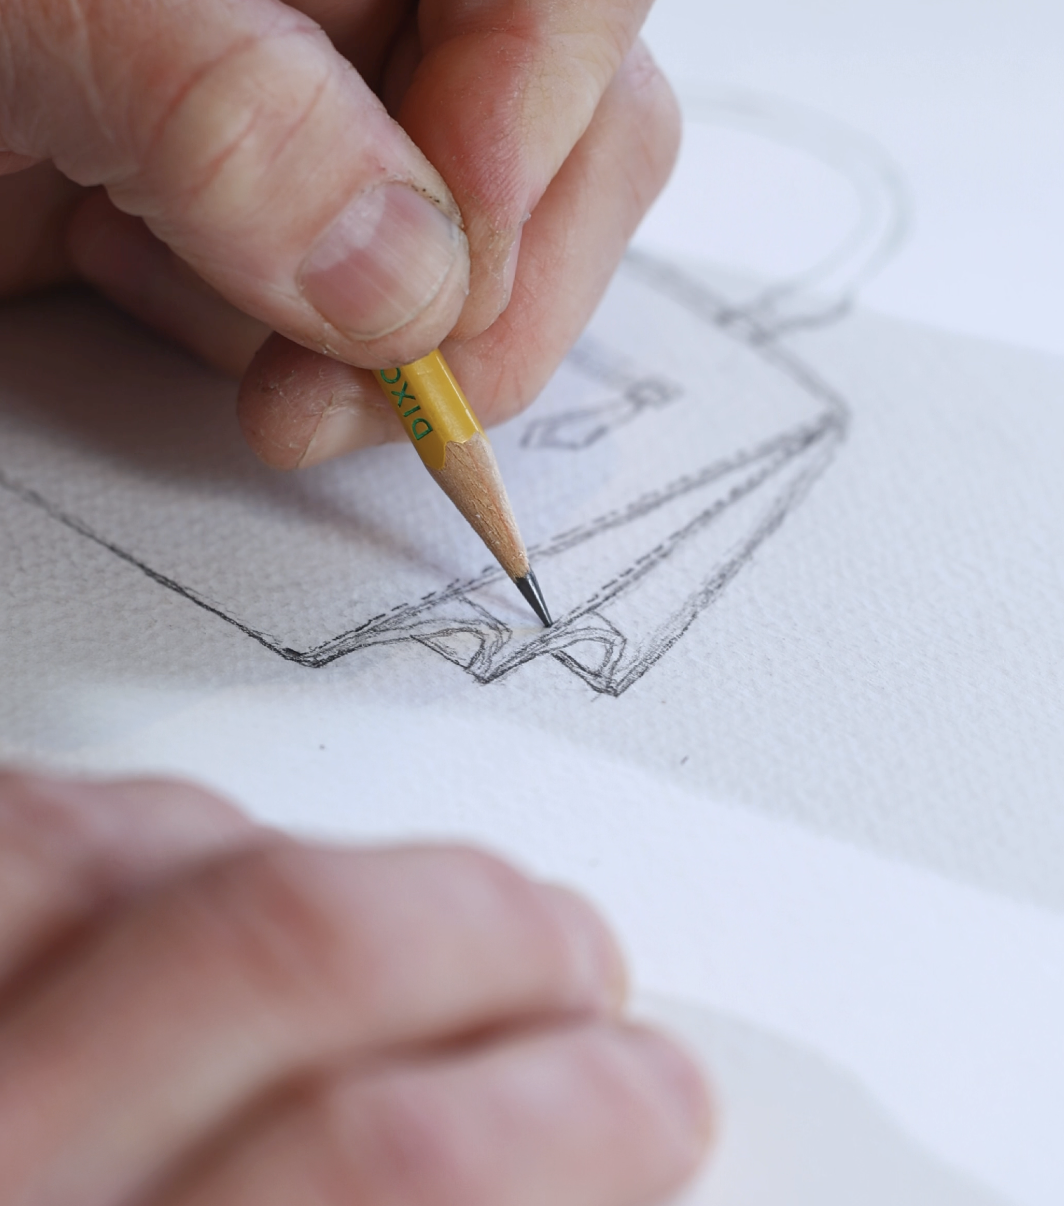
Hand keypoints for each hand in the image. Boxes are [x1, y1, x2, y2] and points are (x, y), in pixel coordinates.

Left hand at [0, 0, 686, 466]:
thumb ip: (195, 88)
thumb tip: (403, 280)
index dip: (551, 85)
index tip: (440, 230)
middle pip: (571, 108)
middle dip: (504, 271)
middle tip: (391, 381)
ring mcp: (281, 90)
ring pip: (464, 240)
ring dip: (395, 348)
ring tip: (268, 394)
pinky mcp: (214, 207)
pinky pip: (338, 309)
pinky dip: (303, 368)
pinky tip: (198, 355)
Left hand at [0, 771, 709, 1205]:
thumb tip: (545, 1177)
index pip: (380, 1172)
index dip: (569, 1121)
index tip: (653, 1101)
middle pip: (282, 949)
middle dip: (495, 938)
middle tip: (579, 968)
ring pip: (151, 846)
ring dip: (344, 872)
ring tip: (441, 914)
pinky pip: (30, 823)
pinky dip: (168, 832)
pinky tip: (234, 875)